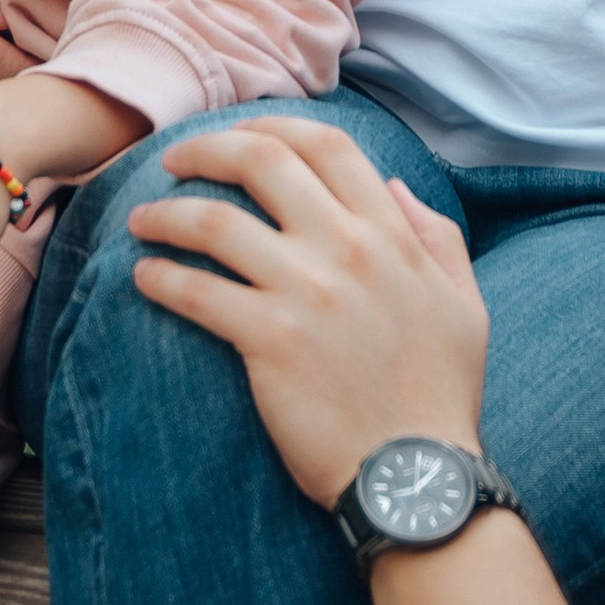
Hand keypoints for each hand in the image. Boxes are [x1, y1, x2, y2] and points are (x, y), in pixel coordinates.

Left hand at [128, 116, 490, 506]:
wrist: (416, 477)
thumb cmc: (439, 395)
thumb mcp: (462, 302)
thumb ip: (435, 235)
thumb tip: (395, 186)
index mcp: (390, 234)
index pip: (327, 144)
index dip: (273, 127)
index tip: (238, 136)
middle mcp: (346, 248)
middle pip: (261, 161)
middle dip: (206, 150)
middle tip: (172, 162)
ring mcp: (306, 292)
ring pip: (216, 221)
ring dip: (167, 214)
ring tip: (142, 223)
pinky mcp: (269, 341)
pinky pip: (197, 291)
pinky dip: (161, 278)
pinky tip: (144, 279)